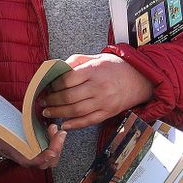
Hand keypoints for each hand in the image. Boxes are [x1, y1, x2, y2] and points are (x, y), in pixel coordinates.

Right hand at [0, 122, 65, 169]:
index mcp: (12, 151)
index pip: (29, 161)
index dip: (41, 160)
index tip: (51, 152)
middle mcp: (23, 155)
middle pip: (44, 162)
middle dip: (56, 149)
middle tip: (59, 133)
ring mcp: (29, 152)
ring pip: (48, 157)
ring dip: (56, 145)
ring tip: (55, 129)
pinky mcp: (33, 147)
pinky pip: (47, 150)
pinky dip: (54, 142)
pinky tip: (52, 130)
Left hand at [38, 53, 154, 131]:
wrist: (139, 79)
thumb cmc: (115, 67)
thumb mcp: (96, 57)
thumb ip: (76, 61)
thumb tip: (57, 68)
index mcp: (94, 70)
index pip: (67, 80)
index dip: (54, 85)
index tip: (47, 87)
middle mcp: (99, 87)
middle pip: (69, 97)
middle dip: (52, 101)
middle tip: (43, 102)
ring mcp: (104, 102)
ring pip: (76, 111)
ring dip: (59, 113)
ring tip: (48, 112)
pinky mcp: (108, 113)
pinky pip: (88, 121)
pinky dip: (74, 125)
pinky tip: (64, 124)